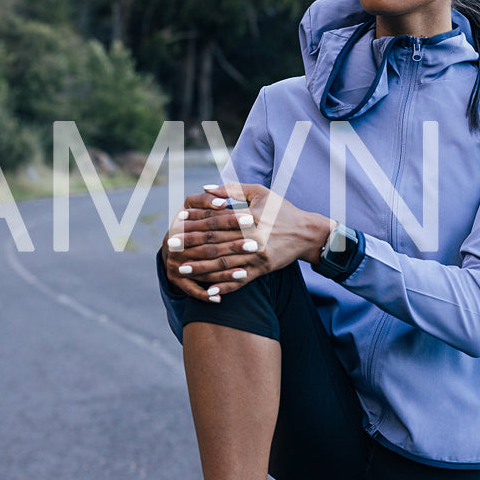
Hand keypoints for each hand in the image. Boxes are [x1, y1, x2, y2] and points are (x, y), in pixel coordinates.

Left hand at [161, 183, 334, 301]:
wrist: (308, 233)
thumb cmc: (283, 209)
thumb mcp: (260, 192)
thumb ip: (232, 190)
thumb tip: (205, 188)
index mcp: (251, 216)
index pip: (217, 220)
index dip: (196, 223)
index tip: (178, 224)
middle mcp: (254, 237)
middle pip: (217, 243)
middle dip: (192, 246)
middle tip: (171, 248)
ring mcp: (258, 256)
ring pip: (225, 264)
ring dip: (202, 268)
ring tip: (182, 270)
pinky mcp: (264, 269)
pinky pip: (241, 281)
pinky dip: (225, 287)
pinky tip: (210, 291)